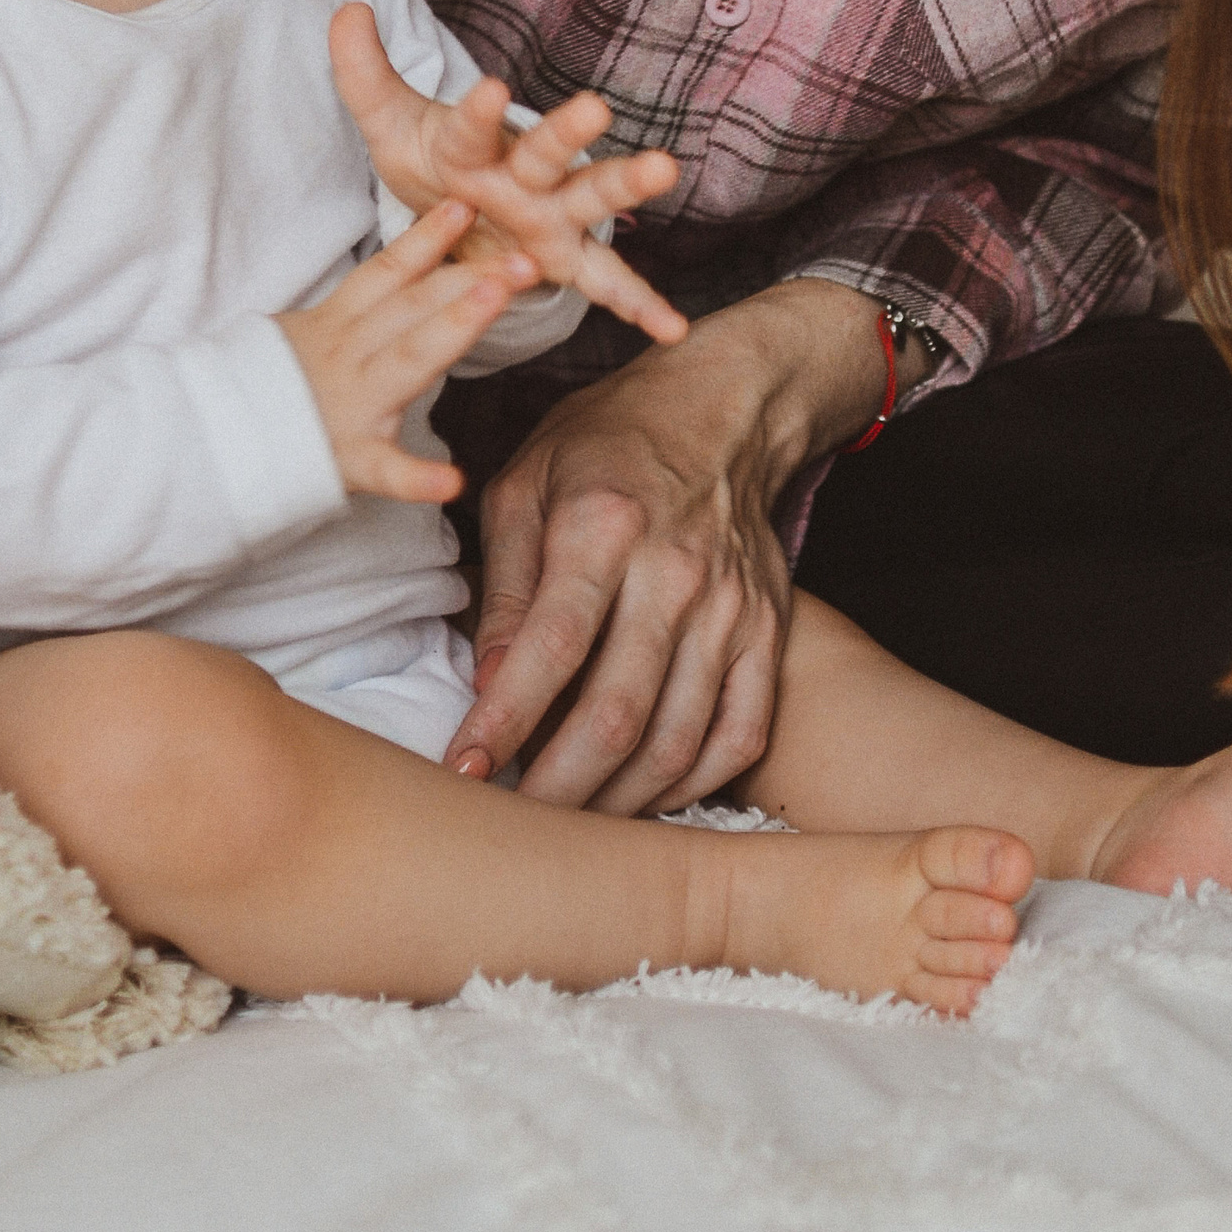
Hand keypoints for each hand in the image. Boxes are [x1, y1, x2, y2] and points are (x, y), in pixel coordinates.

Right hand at [278, 200, 537, 504]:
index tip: (468, 204)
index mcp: (339, 322)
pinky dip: (416, 477)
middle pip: (416, 306)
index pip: (390, 272)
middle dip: (471, 277)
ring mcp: (351, 404)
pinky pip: (385, 469)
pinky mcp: (347, 459)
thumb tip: (415, 271)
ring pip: (408, 360)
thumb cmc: (272, 387)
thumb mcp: (310, 333)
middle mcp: (349, 353)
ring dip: (452, 328)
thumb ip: (363, 309)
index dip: (429, 237)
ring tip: (496, 300)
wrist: (211, 441)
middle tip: (525, 258)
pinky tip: (452, 481)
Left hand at [328, 3, 686, 345]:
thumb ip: (365, 75)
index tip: (489, 89)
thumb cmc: (431, 162)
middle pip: (548, 150)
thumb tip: (346, 10)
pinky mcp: (565, 258)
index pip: (471, 127)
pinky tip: (671, 326)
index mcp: (475, 144)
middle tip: (595, 107)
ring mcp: (552, 215)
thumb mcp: (391, 129)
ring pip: (591, 198)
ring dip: (626, 185)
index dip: (477, 112)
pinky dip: (640, 302)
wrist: (456, 215)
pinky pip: (606, 283)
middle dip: (569, 131)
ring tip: (664, 166)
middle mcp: (523, 173)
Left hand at [446, 278, 893, 813]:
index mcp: (605, 525)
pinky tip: (642, 796)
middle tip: (510, 824)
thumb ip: (505, 583)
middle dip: (556, 787)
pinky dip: (692, 784)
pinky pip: (741, 734)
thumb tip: (485, 683)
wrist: (724, 406)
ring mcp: (732, 607)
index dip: (504, 719)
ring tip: (565, 823)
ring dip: (616, 801)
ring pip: (678, 739)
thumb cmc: (609, 441)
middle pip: (618, 712)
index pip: (552, 646)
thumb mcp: (527, 480)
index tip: (463, 769)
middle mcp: (676, 572)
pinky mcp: (768, 630)